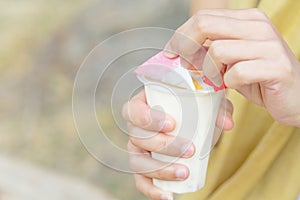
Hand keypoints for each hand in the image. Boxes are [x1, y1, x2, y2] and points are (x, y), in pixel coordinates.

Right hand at [122, 90, 232, 198]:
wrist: (190, 122)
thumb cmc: (192, 108)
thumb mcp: (205, 102)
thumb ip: (217, 107)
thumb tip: (227, 123)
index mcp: (143, 105)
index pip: (133, 110)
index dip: (148, 118)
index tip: (171, 124)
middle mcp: (136, 128)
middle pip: (137, 137)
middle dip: (163, 146)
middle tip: (189, 149)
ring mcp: (137, 148)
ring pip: (138, 161)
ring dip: (160, 169)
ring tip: (184, 172)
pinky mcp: (144, 167)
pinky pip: (141, 180)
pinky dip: (152, 190)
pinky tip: (169, 196)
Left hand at [165, 8, 299, 126]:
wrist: (296, 97)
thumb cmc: (260, 79)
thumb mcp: (231, 61)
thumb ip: (210, 52)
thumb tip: (180, 52)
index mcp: (247, 20)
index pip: (203, 17)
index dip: (181, 36)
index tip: (170, 53)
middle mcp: (258, 26)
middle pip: (204, 25)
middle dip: (186, 48)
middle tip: (186, 66)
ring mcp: (268, 45)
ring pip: (217, 50)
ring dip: (211, 71)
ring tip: (219, 80)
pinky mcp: (275, 66)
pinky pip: (236, 73)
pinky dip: (230, 83)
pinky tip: (237, 85)